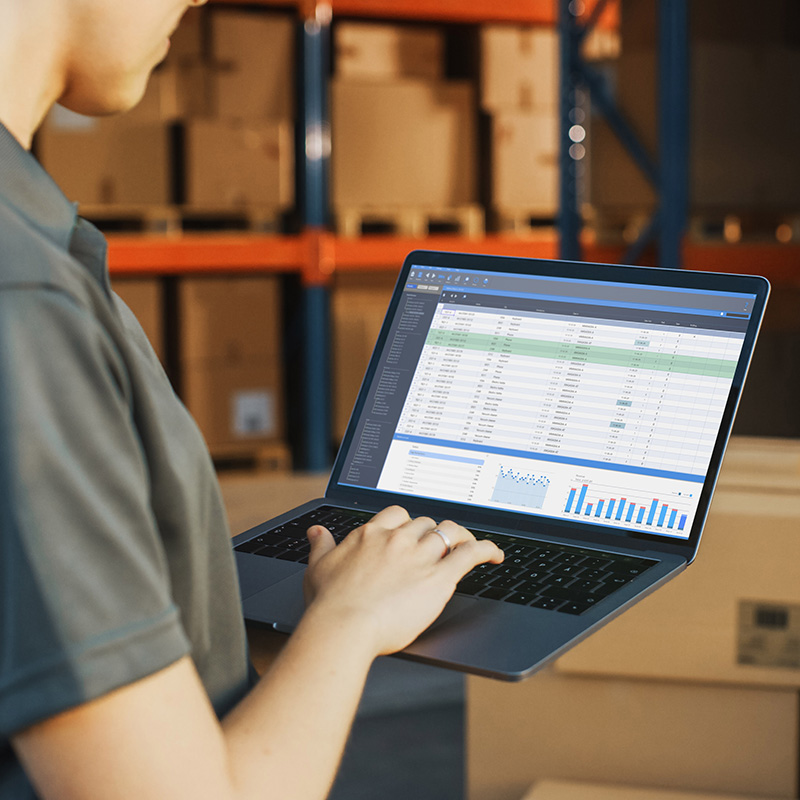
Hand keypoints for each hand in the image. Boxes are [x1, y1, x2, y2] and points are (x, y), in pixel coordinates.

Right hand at [302, 506, 504, 657]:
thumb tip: (316, 531)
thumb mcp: (318, 568)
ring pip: (449, 533)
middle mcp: (398, 539)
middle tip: (439, 547)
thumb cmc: (329, 604)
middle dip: (433, 533)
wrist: (343, 627)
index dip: (409, 522)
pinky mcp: (439, 578)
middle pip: (426, 523)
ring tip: (468, 544)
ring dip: (460, 537)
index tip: (413, 531)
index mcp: (371, 534)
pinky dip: (487, 550)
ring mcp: (420, 556)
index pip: (399, 514)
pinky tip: (495, 555)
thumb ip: (321, 545)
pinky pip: (471, 553)